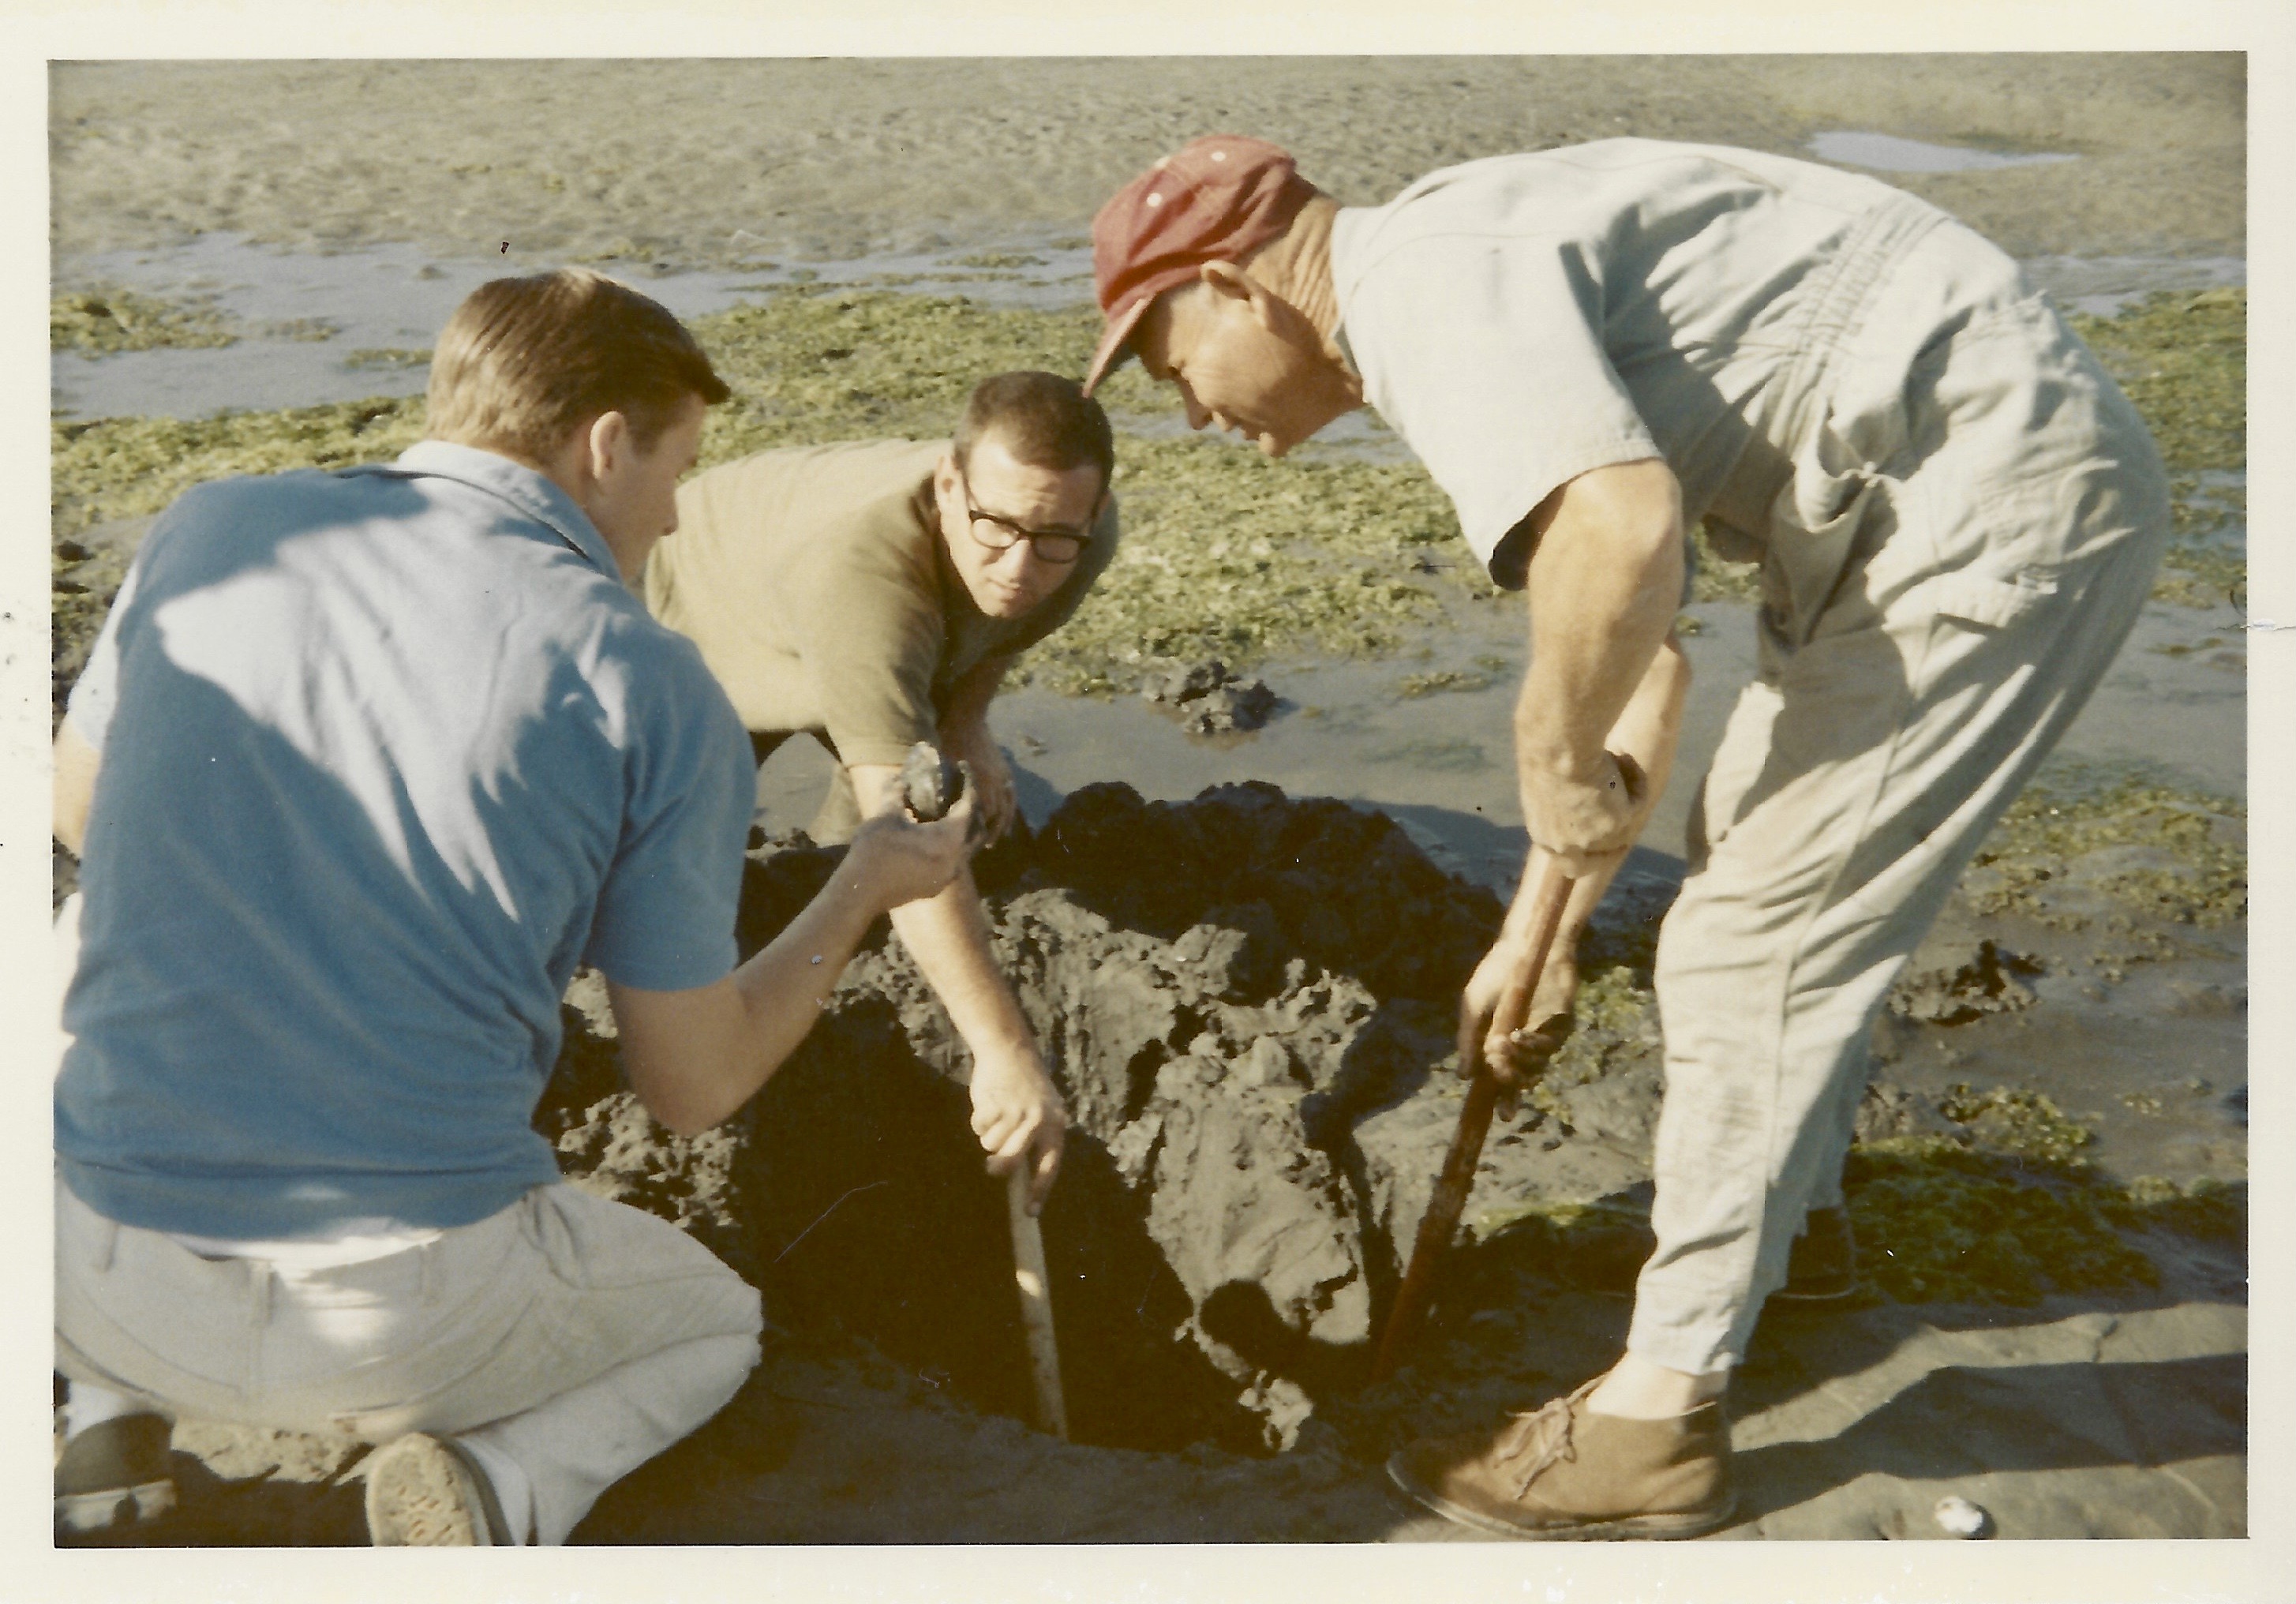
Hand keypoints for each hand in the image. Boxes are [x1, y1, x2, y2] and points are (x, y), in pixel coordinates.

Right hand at [844, 790, 977, 910]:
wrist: (861, 892)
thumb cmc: (875, 850)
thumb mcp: (886, 815)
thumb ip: (895, 793)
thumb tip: (896, 777)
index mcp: (949, 840)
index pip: (969, 807)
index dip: (968, 788)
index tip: (965, 772)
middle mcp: (956, 861)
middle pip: (975, 831)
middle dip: (972, 811)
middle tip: (961, 794)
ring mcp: (947, 878)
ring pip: (966, 850)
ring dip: (962, 832)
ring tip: (949, 815)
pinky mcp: (935, 887)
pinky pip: (953, 863)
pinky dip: (951, 848)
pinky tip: (934, 840)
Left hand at [940, 714, 1015, 844]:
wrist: (968, 717)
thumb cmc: (951, 739)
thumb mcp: (942, 764)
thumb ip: (942, 786)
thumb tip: (935, 808)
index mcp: (982, 780)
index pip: (984, 813)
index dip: (978, 829)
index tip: (969, 840)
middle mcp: (997, 781)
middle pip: (999, 814)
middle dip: (992, 831)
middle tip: (983, 845)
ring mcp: (1004, 776)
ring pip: (1009, 806)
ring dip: (1003, 824)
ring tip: (996, 837)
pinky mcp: (1006, 770)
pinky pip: (1012, 795)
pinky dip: (1011, 809)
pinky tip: (1006, 818)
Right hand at [969, 1043, 1066, 1213]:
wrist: (1010, 1050)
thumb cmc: (1026, 1087)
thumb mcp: (1042, 1110)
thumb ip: (1036, 1138)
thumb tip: (1022, 1177)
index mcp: (1056, 1124)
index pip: (1051, 1165)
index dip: (1040, 1191)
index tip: (1030, 1212)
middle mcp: (1039, 1119)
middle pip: (1014, 1161)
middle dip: (1000, 1167)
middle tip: (992, 1167)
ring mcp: (1016, 1112)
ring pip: (992, 1145)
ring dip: (988, 1135)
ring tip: (996, 1115)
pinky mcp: (995, 1104)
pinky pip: (979, 1127)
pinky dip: (978, 1120)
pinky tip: (988, 1103)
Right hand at [1457, 930, 1580, 1118]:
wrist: (1526, 948)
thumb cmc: (1495, 973)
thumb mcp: (1473, 1005)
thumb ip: (1468, 1040)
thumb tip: (1464, 1077)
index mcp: (1497, 1043)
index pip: (1500, 1079)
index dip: (1501, 1098)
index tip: (1501, 1115)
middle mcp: (1522, 1045)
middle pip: (1520, 1080)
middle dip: (1512, 1089)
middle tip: (1502, 1078)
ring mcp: (1542, 1036)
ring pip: (1536, 1067)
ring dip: (1519, 1063)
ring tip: (1503, 1046)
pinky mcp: (1561, 1026)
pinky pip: (1550, 1046)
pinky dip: (1534, 1046)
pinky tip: (1518, 1035)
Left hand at [1519, 750, 1645, 875]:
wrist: (1556, 748)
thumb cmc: (1543, 754)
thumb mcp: (1544, 785)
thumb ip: (1559, 803)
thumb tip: (1577, 801)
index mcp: (1545, 837)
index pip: (1569, 862)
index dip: (1586, 853)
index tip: (1598, 838)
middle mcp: (1568, 845)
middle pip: (1596, 861)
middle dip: (1612, 849)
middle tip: (1624, 823)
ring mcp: (1593, 838)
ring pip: (1621, 828)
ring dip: (1623, 798)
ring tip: (1618, 765)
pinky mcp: (1618, 822)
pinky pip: (1636, 803)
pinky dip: (1634, 780)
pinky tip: (1625, 758)